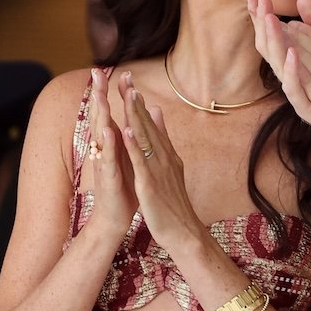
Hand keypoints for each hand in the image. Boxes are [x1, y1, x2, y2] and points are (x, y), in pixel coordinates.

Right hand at [80, 66, 137, 243]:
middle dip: (98, 94)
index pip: (106, 113)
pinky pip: (108, 159)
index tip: (106, 69)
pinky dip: (108, 145)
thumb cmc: (122, 188)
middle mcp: (104, 150)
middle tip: (96, 71)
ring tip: (100, 94)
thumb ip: (126, 138)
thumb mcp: (125, 158)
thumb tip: (127, 120)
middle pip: (99, 117)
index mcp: (110, 144)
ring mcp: (104, 163)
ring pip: (100, 135)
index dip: (106, 92)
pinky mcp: (109, 178)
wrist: (115, 218)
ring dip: (100, 115)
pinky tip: (109, 131)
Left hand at [118, 74, 203, 255]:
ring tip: (129, 95)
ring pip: (145, 140)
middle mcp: (163, 159)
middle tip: (127, 78)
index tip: (129, 82)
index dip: (139, 103)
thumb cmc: (174, 203)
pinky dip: (134, 147)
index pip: (151, 125)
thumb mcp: (170, 168)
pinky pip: (141, 164)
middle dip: (136, 103)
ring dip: (137, 117)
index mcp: (165, 155)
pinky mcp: (150, 186)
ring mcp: (157, 171)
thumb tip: (158, 114)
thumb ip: (163, 140)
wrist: (184, 232)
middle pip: (148, 126)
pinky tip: (127, 131)